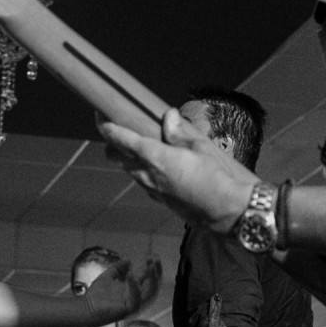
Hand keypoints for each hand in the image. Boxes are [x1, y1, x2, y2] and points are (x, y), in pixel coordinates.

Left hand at [78, 256, 163, 323]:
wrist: (86, 307)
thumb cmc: (96, 295)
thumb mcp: (108, 276)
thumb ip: (118, 268)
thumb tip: (129, 260)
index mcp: (134, 290)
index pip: (149, 278)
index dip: (153, 267)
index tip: (153, 255)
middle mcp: (137, 297)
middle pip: (154, 286)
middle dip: (157, 272)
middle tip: (155, 259)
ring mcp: (134, 305)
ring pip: (150, 293)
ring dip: (152, 279)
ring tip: (150, 266)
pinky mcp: (128, 310)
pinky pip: (136, 299)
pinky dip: (134, 286)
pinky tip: (131, 275)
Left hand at [100, 107, 259, 231]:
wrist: (225, 210)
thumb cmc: (216, 177)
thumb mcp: (200, 147)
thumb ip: (180, 132)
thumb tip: (170, 115)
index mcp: (155, 157)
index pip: (121, 139)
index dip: (107, 126)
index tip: (100, 115)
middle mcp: (148, 174)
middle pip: (116, 157)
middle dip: (112, 143)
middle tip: (117, 130)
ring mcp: (152, 189)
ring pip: (128, 170)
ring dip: (127, 158)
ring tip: (136, 147)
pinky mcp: (160, 200)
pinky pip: (143, 182)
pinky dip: (141, 171)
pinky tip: (154, 167)